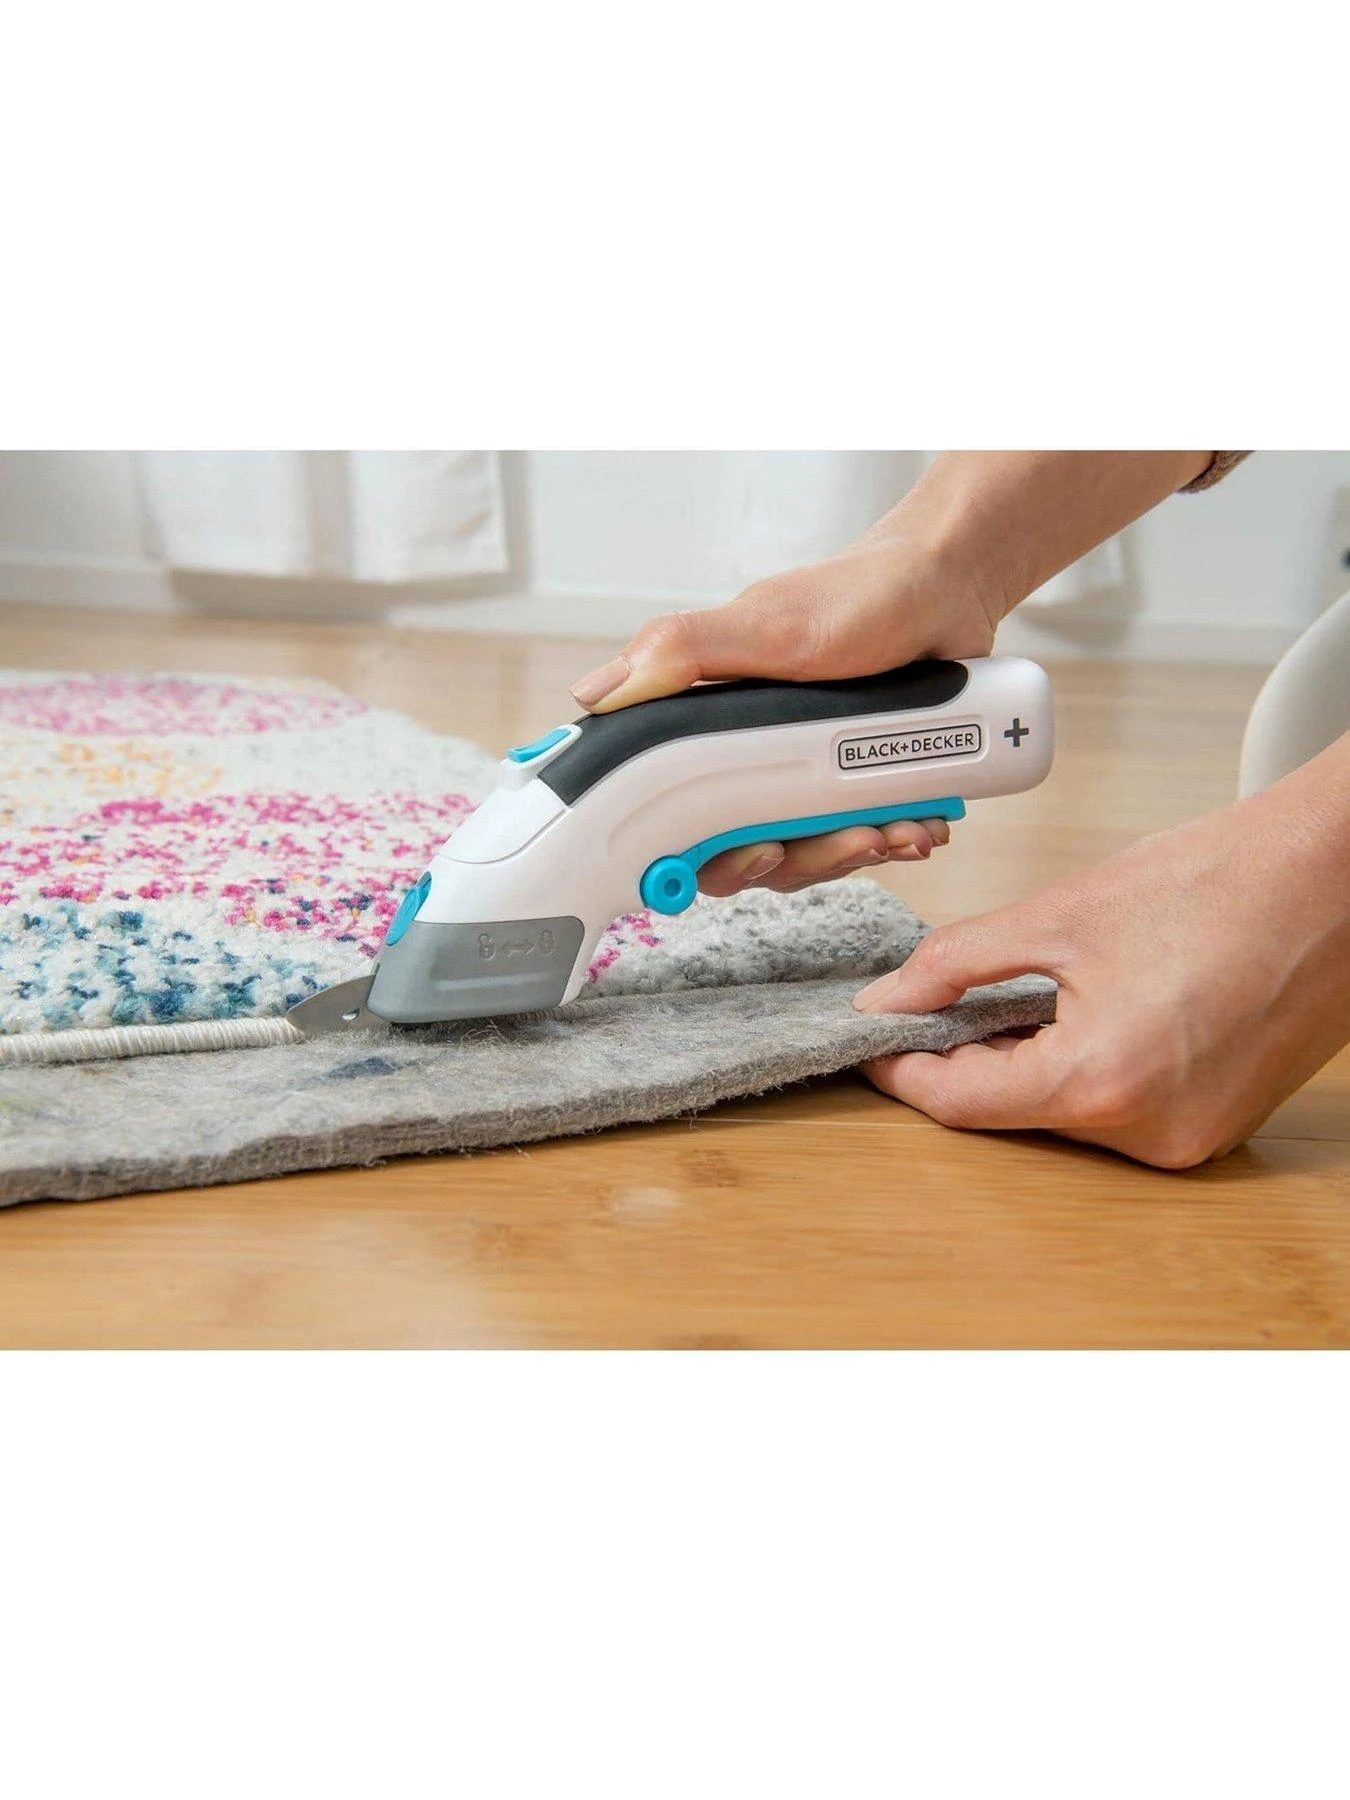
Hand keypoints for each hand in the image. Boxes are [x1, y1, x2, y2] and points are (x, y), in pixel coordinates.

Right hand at [568, 452, 1209, 897]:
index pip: (674, 812)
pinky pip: (864, 835)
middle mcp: (749, 755)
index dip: (699, 853)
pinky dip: (894, 836)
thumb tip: (596, 695)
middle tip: (845, 839)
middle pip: (744, 849)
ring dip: (853, 850)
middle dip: (801, 858)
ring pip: (807, 851)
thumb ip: (684, 654)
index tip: (751, 855)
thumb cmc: (860, 594)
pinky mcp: (856, 782)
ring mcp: (805, 772)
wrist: (952, 586)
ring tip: (895, 827)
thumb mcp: (769, 624)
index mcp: (708, 722)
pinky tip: (919, 821)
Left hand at [853, 737, 1349, 1166]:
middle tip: (928, 1006)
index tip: (870, 1042)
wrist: (1334, 876)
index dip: (902, 1071)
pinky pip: (1121, 1111)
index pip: (961, 1103)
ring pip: (1066, 1114)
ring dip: (1026, 1064)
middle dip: (964, 1060)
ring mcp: (1191, 1140)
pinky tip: (1078, 1014)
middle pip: (1014, 1114)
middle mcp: (1149, 1134)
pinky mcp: (1218, 1126)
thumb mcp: (1061, 915)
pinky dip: (1085, 1070)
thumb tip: (890, 999)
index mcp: (1100, 1083)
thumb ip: (957, 964)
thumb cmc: (1218, 882)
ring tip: (1013, 997)